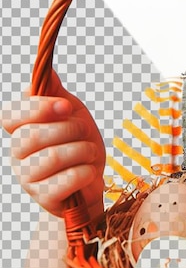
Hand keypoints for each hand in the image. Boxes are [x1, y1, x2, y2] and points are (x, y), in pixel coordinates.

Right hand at [1, 70, 104, 220]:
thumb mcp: (70, 113)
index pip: (10, 115)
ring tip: (89, 152)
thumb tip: (46, 69)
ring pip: (53, 157)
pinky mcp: (44, 198)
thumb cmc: (78, 142)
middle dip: (70, 129)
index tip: (65, 106)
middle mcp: (17, 154)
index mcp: (21, 129)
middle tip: (83, 131)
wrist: (92, 181)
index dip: (36, 108)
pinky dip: (87, 171)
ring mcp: (27, 178)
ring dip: (83, 150)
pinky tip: (88, 171)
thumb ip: (55, 93)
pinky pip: (68, 179)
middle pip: (33, 135)